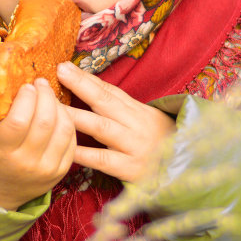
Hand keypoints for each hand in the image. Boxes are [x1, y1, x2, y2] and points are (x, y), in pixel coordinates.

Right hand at [0, 77, 75, 209]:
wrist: (0, 192)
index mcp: (2, 151)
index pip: (19, 120)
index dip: (26, 98)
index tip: (26, 86)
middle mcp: (26, 162)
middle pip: (45, 121)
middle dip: (45, 95)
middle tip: (41, 83)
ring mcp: (46, 168)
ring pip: (63, 128)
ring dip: (60, 106)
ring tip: (50, 97)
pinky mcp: (61, 171)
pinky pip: (72, 140)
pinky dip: (68, 122)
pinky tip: (59, 113)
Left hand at [56, 61, 175, 183]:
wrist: (188, 174)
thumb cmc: (161, 146)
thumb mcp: (146, 122)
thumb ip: (120, 109)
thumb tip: (88, 89)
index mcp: (139, 111)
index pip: (109, 90)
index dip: (86, 78)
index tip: (64, 66)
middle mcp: (137, 124)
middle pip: (105, 101)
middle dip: (80, 85)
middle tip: (58, 73)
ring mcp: (134, 146)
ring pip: (100, 127)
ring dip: (75, 116)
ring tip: (52, 107)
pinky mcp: (131, 169)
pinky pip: (102, 159)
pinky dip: (83, 153)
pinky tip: (65, 146)